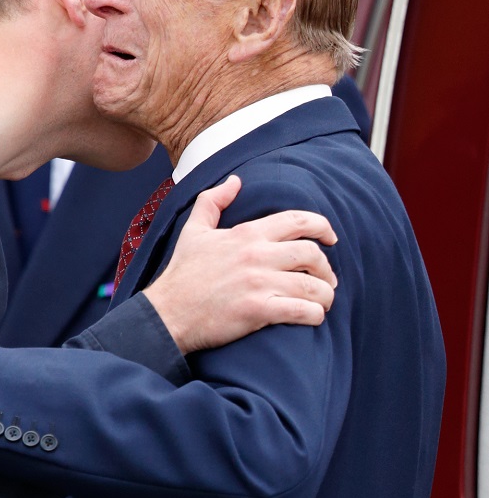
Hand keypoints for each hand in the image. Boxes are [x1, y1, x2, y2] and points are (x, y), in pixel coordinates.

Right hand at [143, 174, 338, 353]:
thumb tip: (234, 181)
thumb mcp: (193, 231)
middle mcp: (257, 255)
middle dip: (326, 267)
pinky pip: (302, 310)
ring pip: (312, 284)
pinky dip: (315, 314)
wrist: (166, 313)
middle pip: (312, 254)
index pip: (298, 221)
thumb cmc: (181, 275)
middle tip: (326, 279)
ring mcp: (258, 283)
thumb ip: (213, 201)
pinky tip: (313, 317)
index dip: (323, 228)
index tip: (331, 239)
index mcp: (247, 234)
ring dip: (325, 294)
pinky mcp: (258, 310)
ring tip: (323, 301)